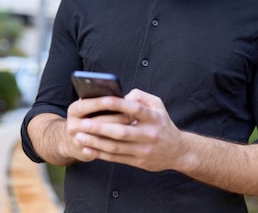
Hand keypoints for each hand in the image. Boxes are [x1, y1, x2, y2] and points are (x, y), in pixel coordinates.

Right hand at [64, 95, 130, 161]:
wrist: (72, 140)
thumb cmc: (87, 117)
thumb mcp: (89, 106)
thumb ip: (101, 101)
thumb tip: (122, 97)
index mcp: (74, 110)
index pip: (88, 104)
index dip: (104, 102)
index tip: (120, 99)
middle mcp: (72, 125)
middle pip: (97, 121)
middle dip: (116, 117)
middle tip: (133, 115)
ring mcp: (77, 141)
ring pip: (101, 137)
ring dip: (119, 132)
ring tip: (134, 127)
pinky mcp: (85, 154)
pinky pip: (102, 151)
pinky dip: (117, 146)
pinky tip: (129, 142)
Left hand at [67, 89, 184, 171]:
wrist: (177, 151)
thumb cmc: (162, 124)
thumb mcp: (158, 105)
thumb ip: (140, 96)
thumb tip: (120, 95)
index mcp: (154, 118)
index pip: (135, 109)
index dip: (118, 104)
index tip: (101, 100)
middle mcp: (150, 134)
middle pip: (122, 132)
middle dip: (100, 127)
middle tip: (83, 123)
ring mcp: (143, 150)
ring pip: (116, 147)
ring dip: (95, 142)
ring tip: (79, 136)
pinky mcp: (138, 162)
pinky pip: (116, 158)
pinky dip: (99, 153)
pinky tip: (87, 148)